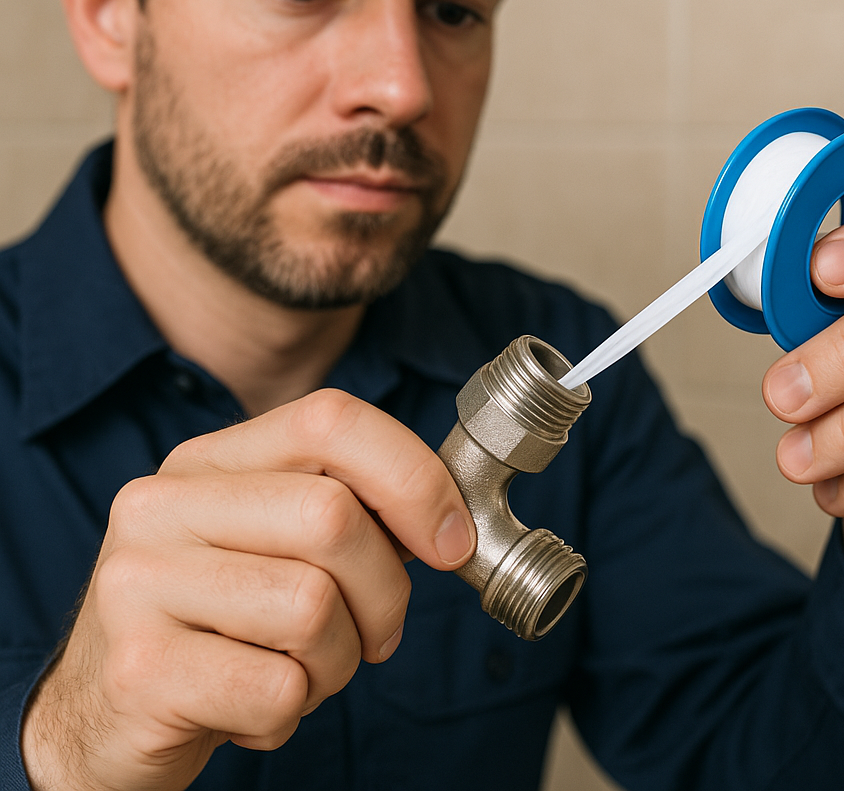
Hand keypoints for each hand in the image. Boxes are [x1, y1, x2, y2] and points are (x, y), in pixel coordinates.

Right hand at [21, 389, 475, 790]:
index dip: (412, 475)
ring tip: (299, 669)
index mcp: (208, 461)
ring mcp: (139, 583)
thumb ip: (348, 512)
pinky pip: (277, 689)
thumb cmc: (215, 620)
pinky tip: (253, 706)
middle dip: (385, 591)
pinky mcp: (139, 670)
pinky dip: (291, 712)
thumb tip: (447, 522)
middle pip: (333, 518)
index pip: (330, 420)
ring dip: (337, 661)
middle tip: (374, 632)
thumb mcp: (270, 543)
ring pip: (313, 608)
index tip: (451, 540)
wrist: (100, 713)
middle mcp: (164, 505)